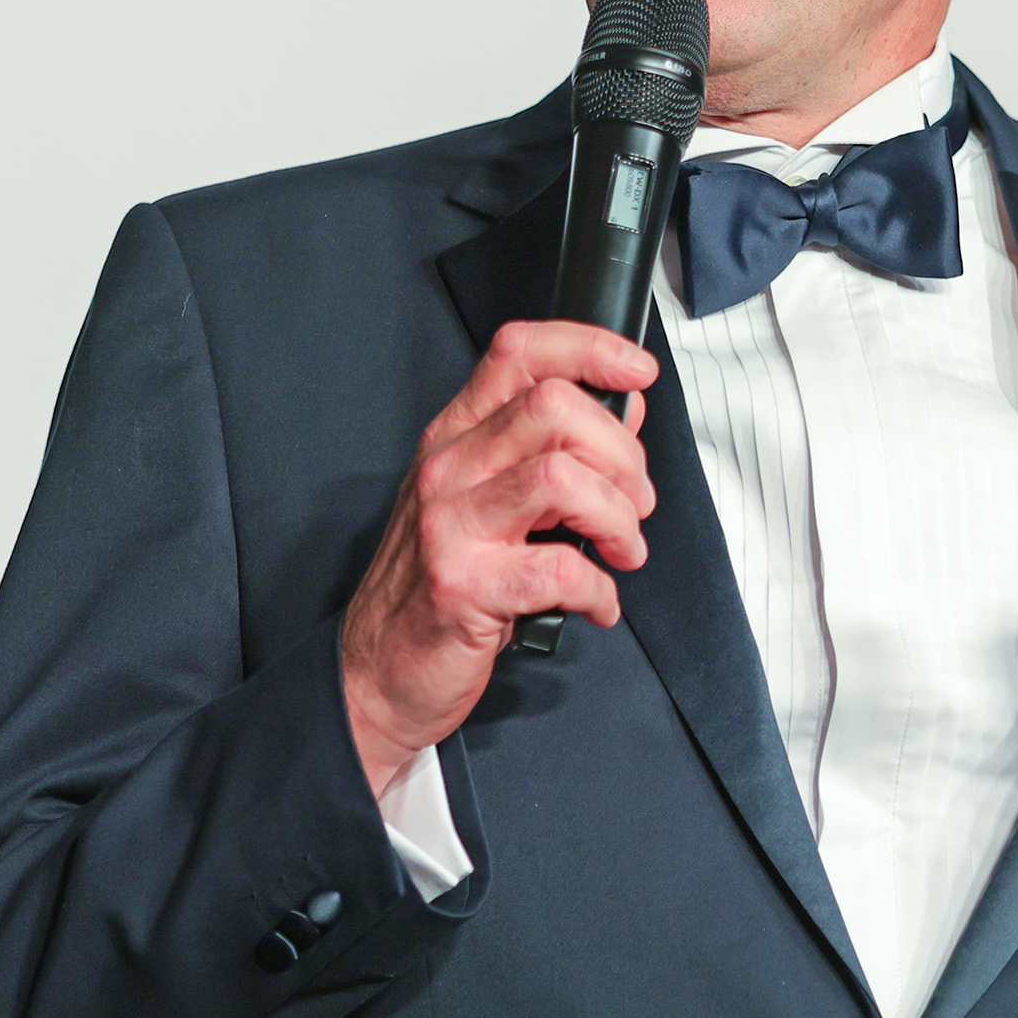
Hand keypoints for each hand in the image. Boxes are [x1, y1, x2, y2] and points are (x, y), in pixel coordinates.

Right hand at [340, 321, 657, 794]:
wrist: (379, 669)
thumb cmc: (442, 583)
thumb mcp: (489, 500)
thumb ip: (550, 450)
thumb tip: (624, 407)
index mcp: (457, 436)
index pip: (520, 352)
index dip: (590, 348)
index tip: (637, 373)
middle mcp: (449, 467)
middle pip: (555, 407)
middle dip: (621, 455)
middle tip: (633, 503)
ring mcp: (451, 525)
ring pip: (561, 477)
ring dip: (617, 518)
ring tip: (621, 551)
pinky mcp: (463, 586)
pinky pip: (561, 569)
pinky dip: (600, 590)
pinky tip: (596, 604)